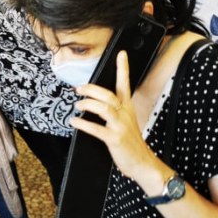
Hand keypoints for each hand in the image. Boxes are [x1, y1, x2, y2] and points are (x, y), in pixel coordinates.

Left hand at [70, 51, 157, 180]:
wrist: (143, 163)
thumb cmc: (131, 142)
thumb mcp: (126, 121)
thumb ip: (114, 110)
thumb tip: (95, 101)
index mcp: (127, 108)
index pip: (125, 84)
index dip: (123, 68)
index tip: (121, 54)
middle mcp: (125, 114)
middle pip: (109, 95)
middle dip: (92, 89)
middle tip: (79, 88)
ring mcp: (120, 126)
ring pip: (104, 108)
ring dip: (88, 104)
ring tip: (77, 104)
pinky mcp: (115, 139)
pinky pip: (97, 129)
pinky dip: (83, 124)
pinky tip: (74, 122)